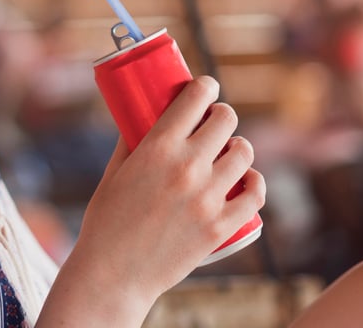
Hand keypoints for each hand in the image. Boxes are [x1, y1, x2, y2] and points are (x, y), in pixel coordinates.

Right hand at [40, 76, 264, 326]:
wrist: (113, 275)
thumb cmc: (107, 222)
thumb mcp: (114, 171)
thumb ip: (132, 141)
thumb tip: (143, 117)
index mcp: (158, 147)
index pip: (196, 98)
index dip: (205, 87)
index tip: (205, 89)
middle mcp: (187, 167)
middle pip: (226, 119)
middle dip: (221, 115)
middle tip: (215, 123)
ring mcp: (207, 198)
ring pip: (244, 152)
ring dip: (237, 147)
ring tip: (229, 153)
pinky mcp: (220, 226)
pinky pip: (256, 194)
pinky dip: (255, 183)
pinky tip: (248, 180)